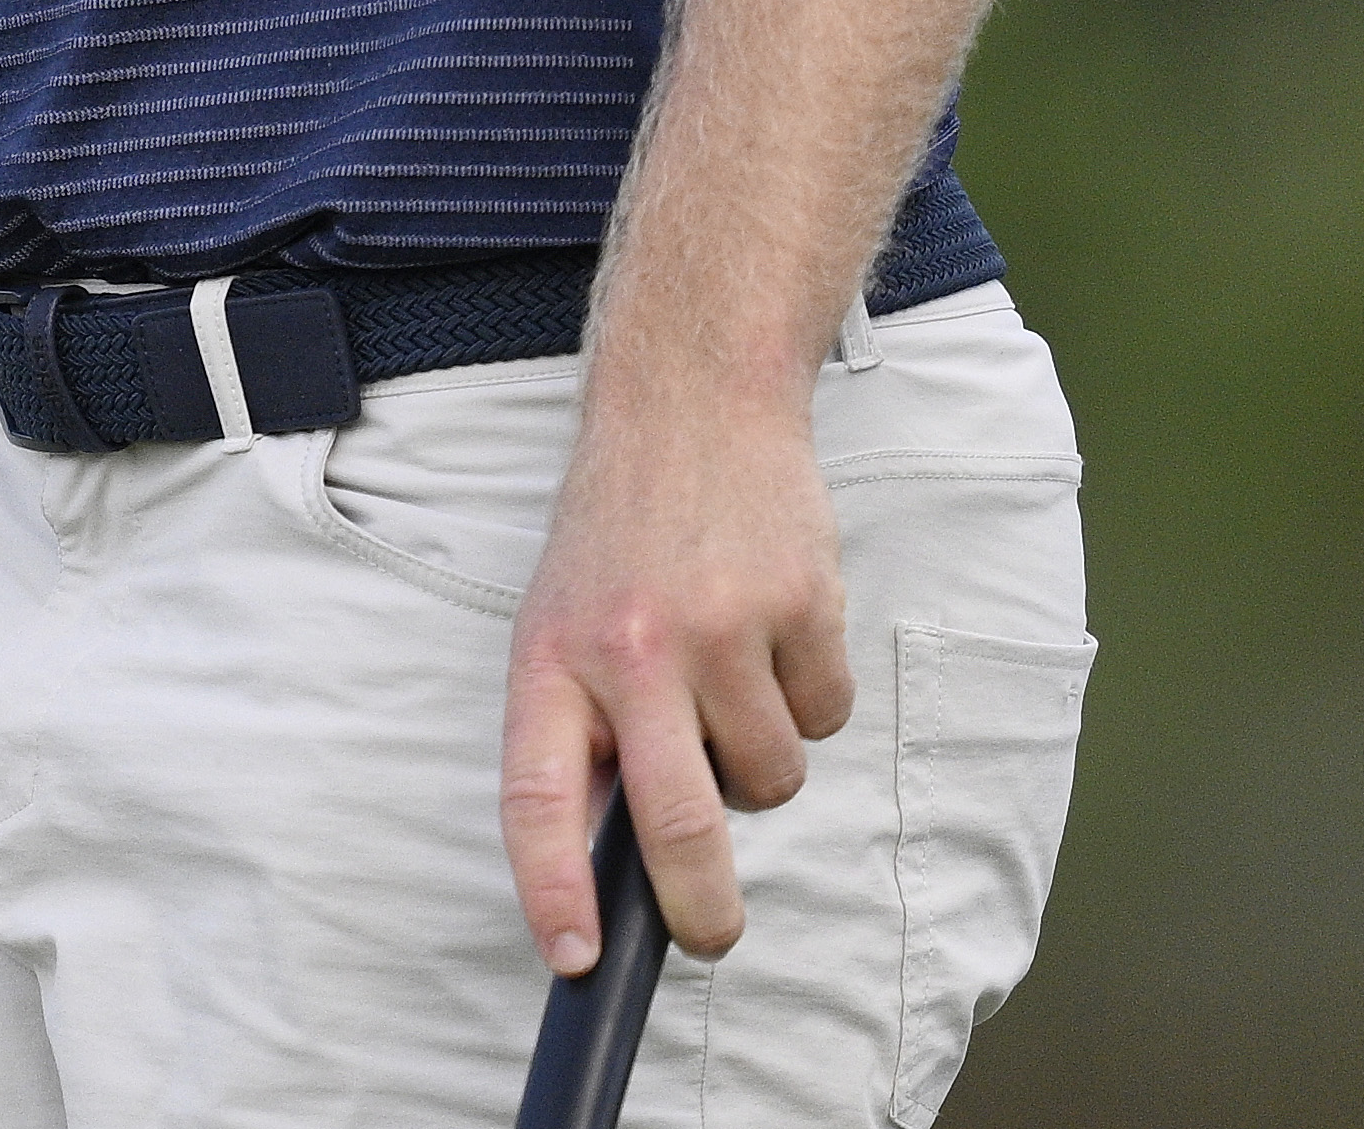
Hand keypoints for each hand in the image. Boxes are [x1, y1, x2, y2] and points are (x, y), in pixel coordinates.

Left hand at [497, 379, 850, 968]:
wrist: (691, 401)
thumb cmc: (620, 532)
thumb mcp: (561, 619)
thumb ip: (582, 726)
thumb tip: (613, 860)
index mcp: (551, 658)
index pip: (538, 798)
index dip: (551, 890)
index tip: (574, 963)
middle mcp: (631, 649)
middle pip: (677, 826)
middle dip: (701, 909)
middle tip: (711, 934)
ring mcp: (720, 628)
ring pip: (769, 779)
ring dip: (762, 759)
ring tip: (732, 671)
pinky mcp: (801, 607)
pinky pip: (825, 718)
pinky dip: (810, 699)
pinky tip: (774, 626)